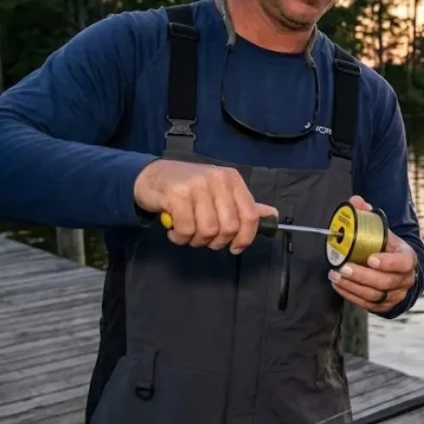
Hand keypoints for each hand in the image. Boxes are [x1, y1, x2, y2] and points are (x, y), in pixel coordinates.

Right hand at [133, 159, 276, 253]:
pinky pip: (186, 229)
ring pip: (208, 230)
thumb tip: (272, 216)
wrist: (152, 176)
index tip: (234, 248)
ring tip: (187, 234)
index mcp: (232, 180)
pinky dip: (180, 238)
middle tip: (204, 239)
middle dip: (217, 242)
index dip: (245, 238)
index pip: (250, 215)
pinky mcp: (177, 195)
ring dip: (197, 241)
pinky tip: (175, 232)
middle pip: (229, 227)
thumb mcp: (219, 191)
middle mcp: (218, 180)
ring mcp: (197, 186)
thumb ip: (243, 205)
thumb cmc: (188, 187)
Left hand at [328, 195, 416, 312]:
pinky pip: (368, 304)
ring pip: (375, 295)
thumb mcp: (383, 231)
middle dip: (362, 275)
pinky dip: (351, 295)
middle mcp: (406, 279)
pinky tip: (338, 285)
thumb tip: (355, 201)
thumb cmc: (387, 248)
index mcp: (408, 258)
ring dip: (353, 285)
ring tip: (335, 275)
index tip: (370, 258)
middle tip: (343, 267)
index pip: (403, 262)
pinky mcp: (385, 306)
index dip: (388, 262)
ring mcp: (396, 294)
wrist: (398, 270)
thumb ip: (369, 217)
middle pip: (385, 281)